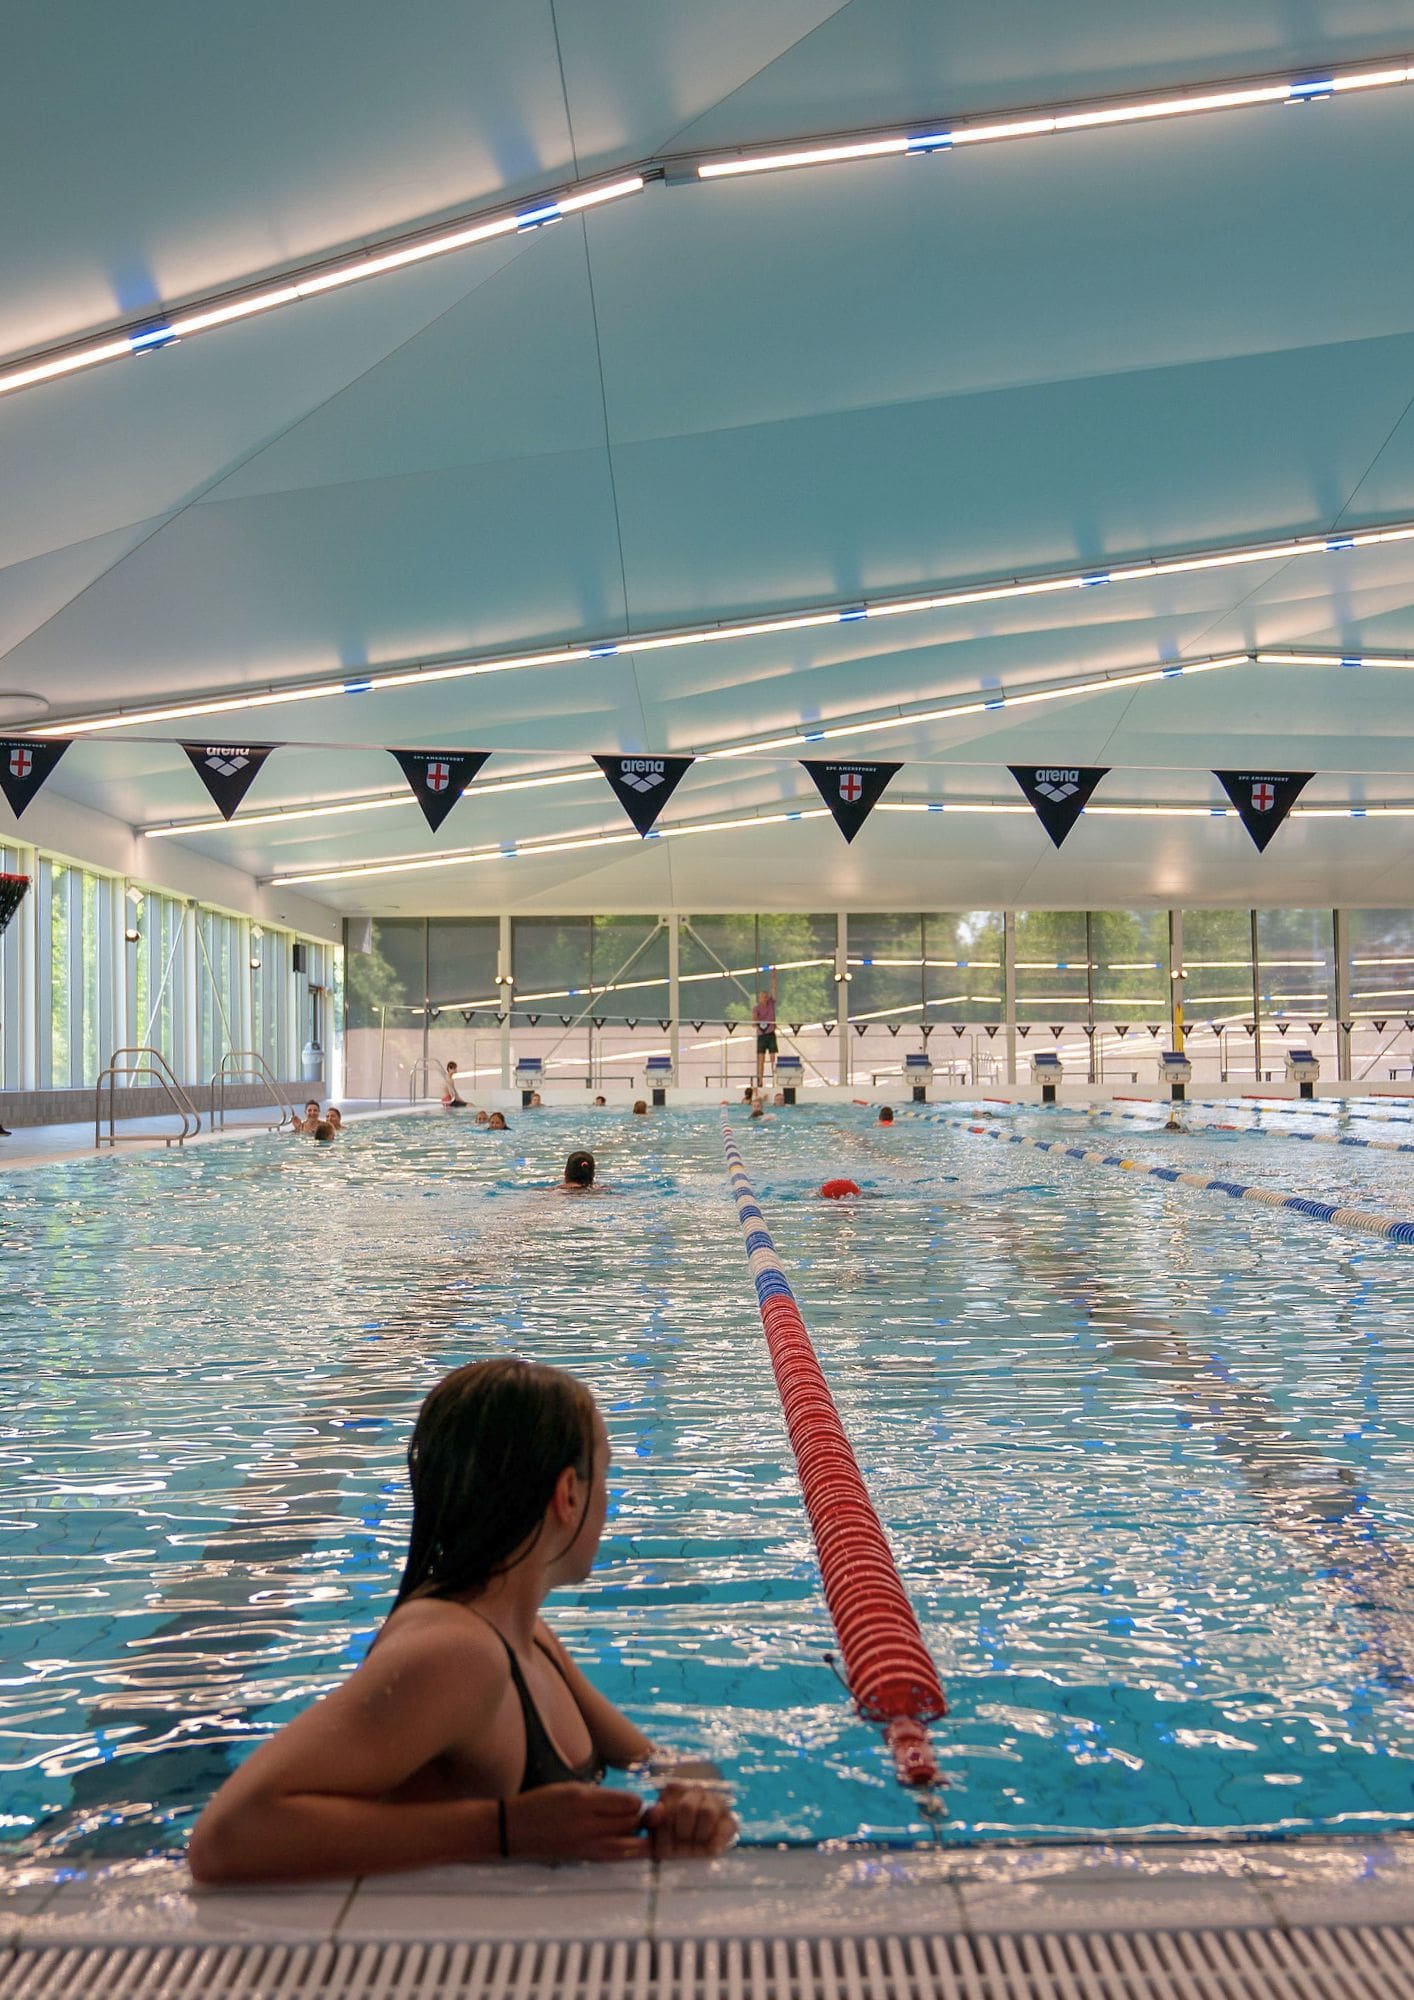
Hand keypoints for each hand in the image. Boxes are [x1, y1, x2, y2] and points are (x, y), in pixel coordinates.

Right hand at [503, 1783, 644, 1862]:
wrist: (513, 1829)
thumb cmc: (541, 1803)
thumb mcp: (570, 1788)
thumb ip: (600, 1796)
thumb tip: (629, 1804)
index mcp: (583, 1799)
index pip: (629, 1804)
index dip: (636, 1802)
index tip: (632, 1801)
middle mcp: (587, 1823)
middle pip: (631, 1824)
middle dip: (638, 1819)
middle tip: (633, 1816)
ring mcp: (585, 1845)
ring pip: (628, 1846)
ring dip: (636, 1838)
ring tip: (633, 1831)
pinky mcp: (583, 1859)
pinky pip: (614, 1856)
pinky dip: (625, 1850)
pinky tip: (624, 1844)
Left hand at [641, 1782, 736, 1858]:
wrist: (690, 1843)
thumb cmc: (668, 1833)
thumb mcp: (654, 1828)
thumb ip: (650, 1818)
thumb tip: (659, 1808)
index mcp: (674, 1790)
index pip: (667, 1805)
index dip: (664, 1830)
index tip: (662, 1846)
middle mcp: (695, 1791)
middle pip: (686, 1808)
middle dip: (682, 1832)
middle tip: (681, 1845)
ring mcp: (715, 1803)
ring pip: (707, 1812)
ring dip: (698, 1835)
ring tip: (695, 1847)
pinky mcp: (729, 1820)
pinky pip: (728, 1826)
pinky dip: (719, 1840)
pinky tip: (710, 1850)